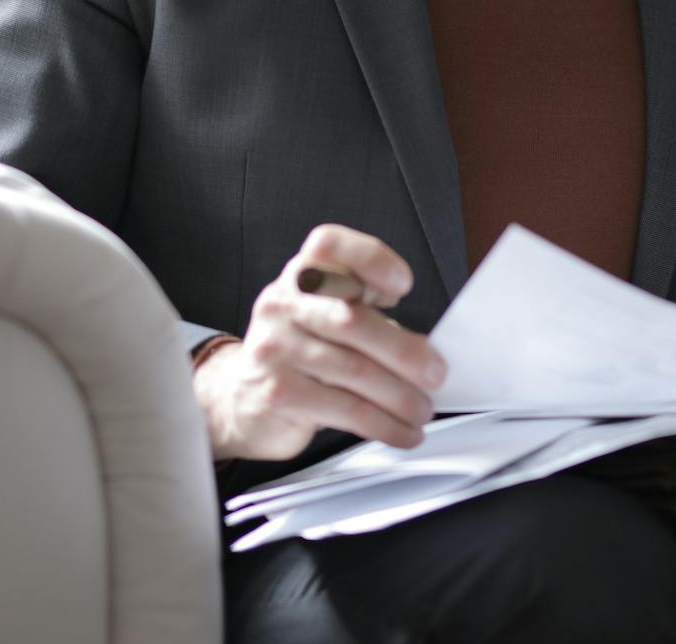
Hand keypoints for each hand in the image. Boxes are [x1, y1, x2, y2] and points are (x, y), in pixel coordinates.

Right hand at [194, 224, 448, 462]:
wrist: (240, 397)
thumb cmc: (302, 350)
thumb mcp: (327, 316)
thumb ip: (368, 315)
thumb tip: (426, 350)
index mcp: (303, 274)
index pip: (328, 244)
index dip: (369, 258)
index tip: (403, 285)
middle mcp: (283, 304)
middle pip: (351, 319)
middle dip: (404, 351)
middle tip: (436, 374)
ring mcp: (274, 348)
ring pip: (353, 371)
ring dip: (400, 397)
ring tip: (423, 409)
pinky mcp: (277, 393)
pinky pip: (344, 409)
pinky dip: (383, 424)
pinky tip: (402, 431)